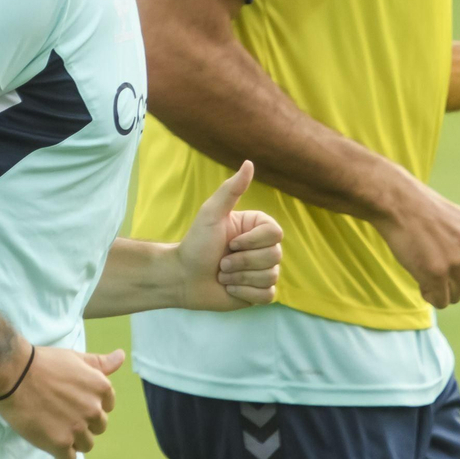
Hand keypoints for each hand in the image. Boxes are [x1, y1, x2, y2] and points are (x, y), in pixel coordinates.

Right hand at [0, 346, 121, 458]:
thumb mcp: (75, 358)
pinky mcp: (60, 443)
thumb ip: (100, 363)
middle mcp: (93, 409)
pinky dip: (60, 453)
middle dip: (83, 422)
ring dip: (72, 439)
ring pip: (85, 444)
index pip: (107, 407)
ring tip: (54, 425)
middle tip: (61, 412)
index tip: (73, 400)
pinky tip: (49, 439)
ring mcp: (78, 428)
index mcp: (101, 387)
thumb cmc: (43, 363)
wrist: (13, 374)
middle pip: (98, 427)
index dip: (89, 404)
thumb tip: (121, 356)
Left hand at [174, 161, 282, 310]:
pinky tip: (229, 287)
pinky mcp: (259, 292)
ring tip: (223, 273)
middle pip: (275, 256)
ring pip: (271, 276)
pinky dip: (244, 292)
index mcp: (257, 228)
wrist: (183, 277)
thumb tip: (249, 163)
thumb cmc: (196, 243)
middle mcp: (263, 248)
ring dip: (240, 277)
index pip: (276, 234)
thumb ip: (231, 189)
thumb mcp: (211, 214)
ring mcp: (263, 271)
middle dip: (242, 261)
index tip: (230, 242)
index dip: (252, 242)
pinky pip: (268, 295)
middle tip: (222, 261)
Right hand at [374, 176, 459, 308]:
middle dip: (450, 284)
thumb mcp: (456, 222)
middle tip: (430, 268)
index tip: (451, 270)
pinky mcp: (437, 273)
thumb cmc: (419, 211)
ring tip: (422, 270)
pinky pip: (440, 301)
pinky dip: (429, 296)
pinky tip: (418, 280)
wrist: (396, 201)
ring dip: (438, 290)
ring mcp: (456, 262)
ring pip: (455, 296)